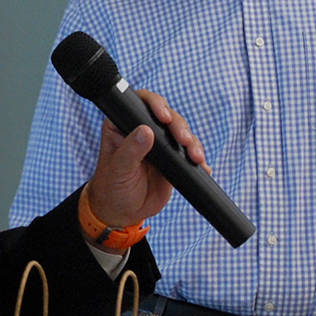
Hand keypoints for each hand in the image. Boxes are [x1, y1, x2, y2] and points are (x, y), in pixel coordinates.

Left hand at [84, 89, 205, 230]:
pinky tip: (203, 167)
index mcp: (122, 124)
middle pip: (168, 116)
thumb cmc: (112, 187)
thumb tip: (146, 131)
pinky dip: (198, 159)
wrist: (123, 212)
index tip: (164, 117)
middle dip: (179, 127)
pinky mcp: (173, 158)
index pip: (140, 103)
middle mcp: (143, 129)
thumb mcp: (118, 169)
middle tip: (183, 140)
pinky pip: (189, 153)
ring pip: (181, 133)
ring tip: (196, 157)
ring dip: (192, 143)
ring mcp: (160, 143)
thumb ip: (131, 150)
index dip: (155, 104)